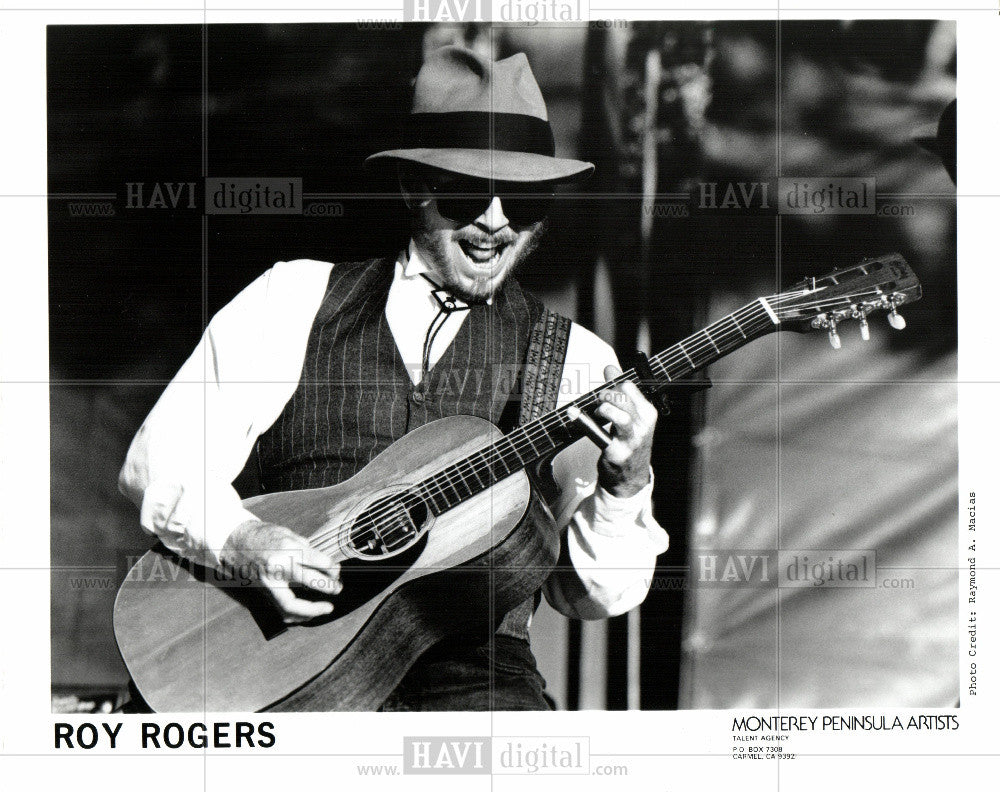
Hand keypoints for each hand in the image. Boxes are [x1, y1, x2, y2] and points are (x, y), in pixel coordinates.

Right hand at [220, 520, 341, 623]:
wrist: (235, 543)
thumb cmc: (264, 535)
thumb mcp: (288, 534)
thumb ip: (306, 549)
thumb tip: (324, 563)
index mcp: (287, 548)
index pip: (317, 562)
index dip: (332, 568)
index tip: (337, 570)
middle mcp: (278, 567)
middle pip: (309, 581)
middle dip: (328, 586)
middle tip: (338, 588)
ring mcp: (269, 582)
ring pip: (292, 605)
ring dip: (312, 609)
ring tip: (326, 608)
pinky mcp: (264, 592)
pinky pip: (282, 609)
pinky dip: (297, 615)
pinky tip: (309, 613)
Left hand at [594, 365, 657, 498]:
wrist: (630, 477)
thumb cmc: (629, 441)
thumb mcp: (631, 416)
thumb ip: (621, 391)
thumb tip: (610, 367)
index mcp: (648, 412)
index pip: (629, 386)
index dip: (612, 384)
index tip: (603, 389)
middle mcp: (644, 425)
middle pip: (622, 397)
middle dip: (604, 395)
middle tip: (597, 402)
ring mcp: (631, 440)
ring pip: (617, 415)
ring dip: (602, 409)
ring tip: (597, 413)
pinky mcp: (616, 452)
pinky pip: (598, 434)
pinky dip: (583, 422)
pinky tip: (573, 414)